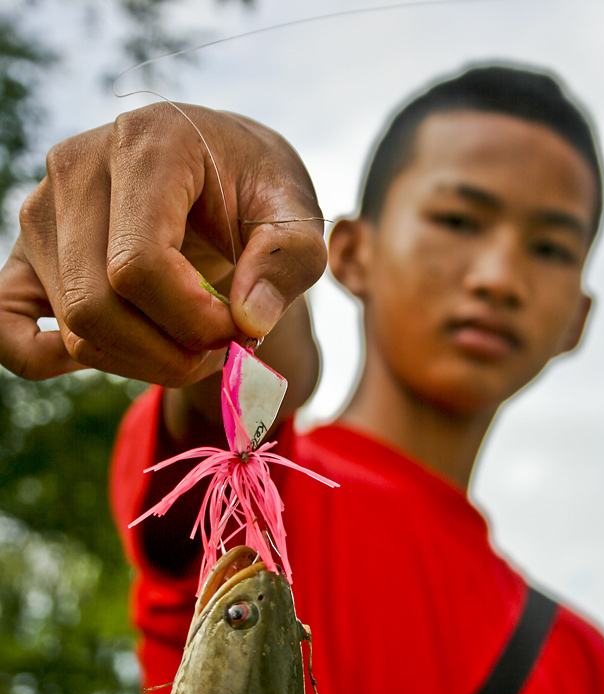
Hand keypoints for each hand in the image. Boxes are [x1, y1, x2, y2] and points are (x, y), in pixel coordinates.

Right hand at [0, 103, 326, 385]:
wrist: (220, 173)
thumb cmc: (256, 192)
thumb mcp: (296, 214)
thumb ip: (286, 263)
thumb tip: (247, 322)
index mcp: (147, 143)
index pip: (138, 264)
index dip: (192, 321)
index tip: (239, 330)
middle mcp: (76, 169)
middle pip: (98, 307)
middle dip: (169, 354)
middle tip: (219, 351)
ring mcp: (40, 213)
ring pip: (74, 329)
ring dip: (141, 361)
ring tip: (189, 341)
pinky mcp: (25, 254)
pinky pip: (6, 328)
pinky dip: (48, 361)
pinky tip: (109, 354)